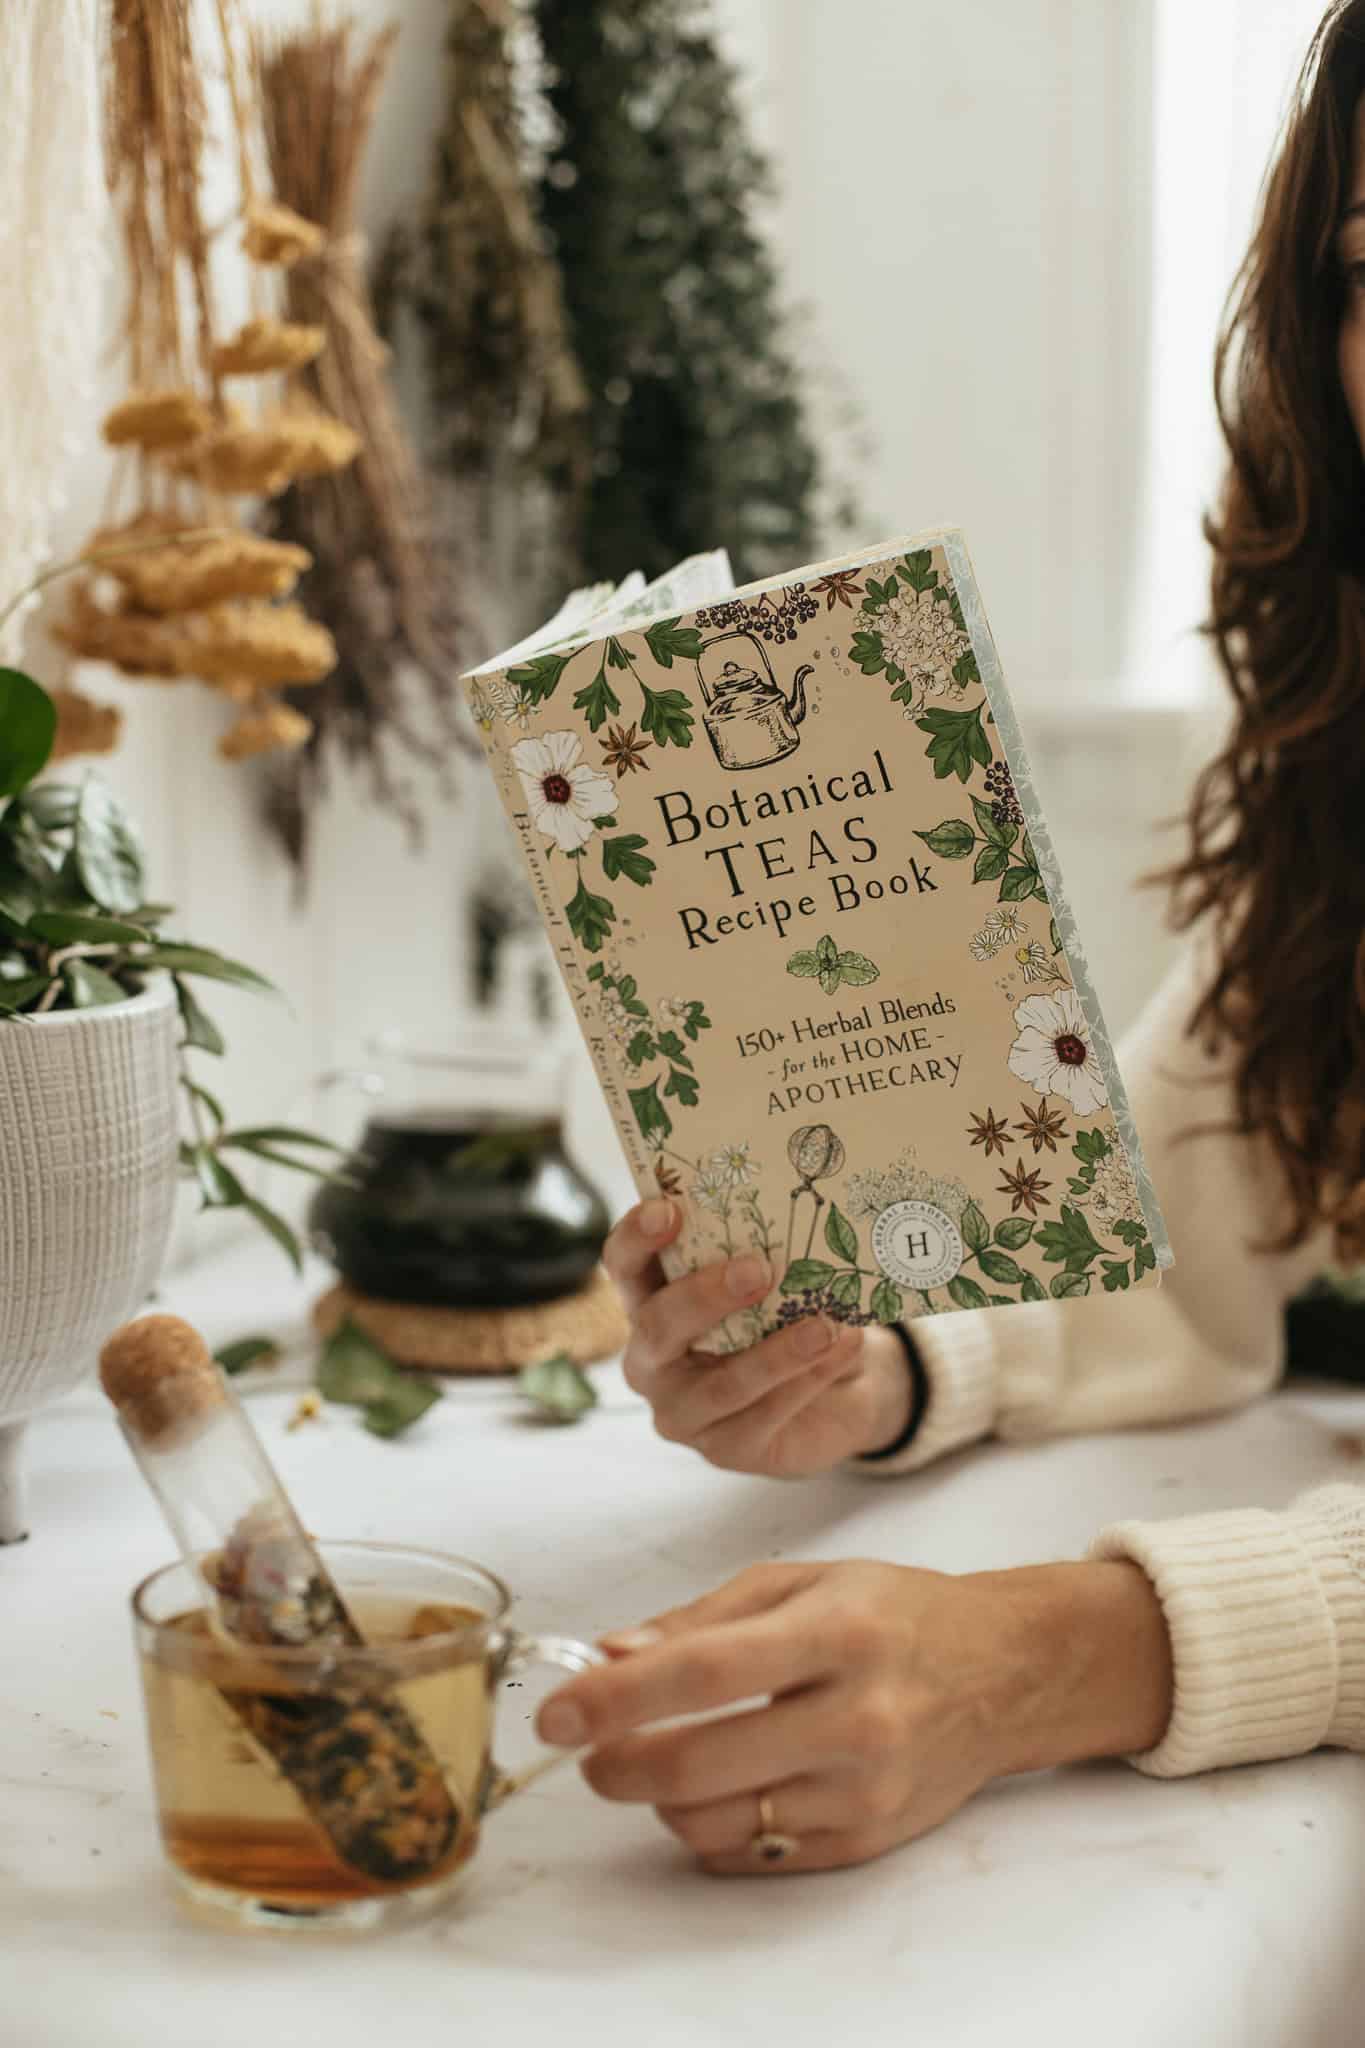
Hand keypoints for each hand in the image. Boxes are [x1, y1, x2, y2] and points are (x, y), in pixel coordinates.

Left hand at [538, 1558, 1173, 1875]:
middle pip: (697, 1765)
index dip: (612, 1698)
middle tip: (590, 1750)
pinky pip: (753, 1853)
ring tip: (660, 1759)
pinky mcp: (865, 1841)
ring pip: (716, 1822)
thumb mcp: (802, 1582)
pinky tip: (715, 1787)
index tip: (553, 1712)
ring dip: (659, 1799)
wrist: (1003, 1673)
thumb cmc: (893, 1613)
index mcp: (836, 1633)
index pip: (700, 1672)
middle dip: (616, 1764)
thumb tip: (609, 1655)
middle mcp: (856, 1717)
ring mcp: (864, 1791)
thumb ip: (700, 1620)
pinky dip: (710, 1827)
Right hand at [604, 1200, 914, 1476]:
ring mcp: (683, 1413)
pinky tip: (844, 1347)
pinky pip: (767, 1415)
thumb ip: (764, 1259)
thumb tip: (795, 1229)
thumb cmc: (785, 1321)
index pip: (624, 1266)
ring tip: (825, 1325)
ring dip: (777, 1353)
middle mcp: (652, 1362)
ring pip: (722, 1385)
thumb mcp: (772, 1287)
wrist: (833, 1393)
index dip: (637, 1238)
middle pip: (658, 1327)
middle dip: (706, 1296)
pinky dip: (810, 1378)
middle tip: (759, 1270)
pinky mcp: (726, 1450)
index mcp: (650, 1304)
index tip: (669, 1211)